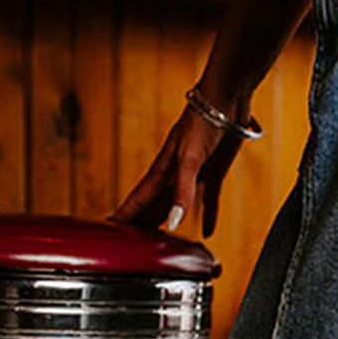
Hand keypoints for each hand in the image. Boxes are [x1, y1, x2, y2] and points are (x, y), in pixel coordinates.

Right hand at [111, 84, 251, 237]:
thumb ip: (181, 192)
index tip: (111, 227)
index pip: (140, 197)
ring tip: (161, 237)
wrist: (226, 99)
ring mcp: (194, 171)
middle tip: (132, 240)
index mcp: (163, 168)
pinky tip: (209, 230)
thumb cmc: (202, 121)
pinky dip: (209, 215)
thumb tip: (172, 223)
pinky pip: (209, 198)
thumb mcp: (190, 159)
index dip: (127, 213)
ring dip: (170, 219)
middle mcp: (175, 171)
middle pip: (156, 203)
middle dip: (144, 220)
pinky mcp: (214, 170)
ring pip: (177, 202)